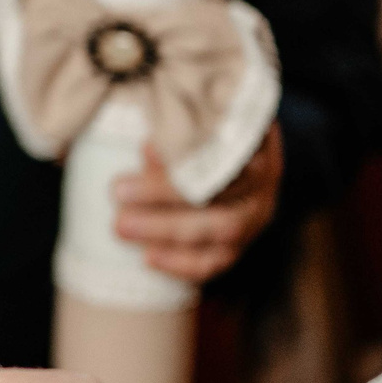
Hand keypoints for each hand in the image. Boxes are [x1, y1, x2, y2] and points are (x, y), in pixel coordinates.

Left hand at [112, 122, 283, 283]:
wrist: (219, 156)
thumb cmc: (197, 129)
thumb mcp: (190, 118)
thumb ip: (175, 130)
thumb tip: (149, 152)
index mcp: (253, 141)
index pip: (228, 149)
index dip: (191, 150)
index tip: (144, 150)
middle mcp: (263, 180)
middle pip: (223, 192)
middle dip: (166, 194)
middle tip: (118, 191)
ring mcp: (255, 216)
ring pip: (223, 231)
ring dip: (167, 230)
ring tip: (121, 225)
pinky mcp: (239, 245)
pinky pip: (216, 262)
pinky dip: (182, 264)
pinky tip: (147, 258)